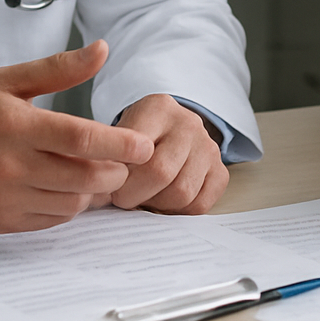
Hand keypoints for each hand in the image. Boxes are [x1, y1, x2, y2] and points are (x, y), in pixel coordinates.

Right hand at [0, 40, 152, 231]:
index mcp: (15, 125)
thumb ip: (58, 68)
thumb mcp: (7, 81)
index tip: (145, 145)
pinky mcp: (2, 221)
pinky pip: (53, 219)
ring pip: (72, 202)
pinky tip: (67, 186)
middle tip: (124, 159)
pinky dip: (69, 204)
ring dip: (94, 189)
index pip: (79, 139)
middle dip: (115, 170)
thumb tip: (102, 49)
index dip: (119, 143)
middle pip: (83, 176)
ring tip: (95, 170)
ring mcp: (5, 198)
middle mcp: (9, 165)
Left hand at [110, 94, 228, 213]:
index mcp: (159, 108)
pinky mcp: (220, 170)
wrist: (167, 129)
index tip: (110, 187)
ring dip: (157, 205)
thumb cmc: (135, 137)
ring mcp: (208, 147)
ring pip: (182, 193)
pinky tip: (165, 201)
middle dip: (135, 195)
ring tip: (144, 197)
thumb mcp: (118, 133)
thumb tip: (98, 193)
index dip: (120, 179)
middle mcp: (189, 123)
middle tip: (123, 198)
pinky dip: (179, 212)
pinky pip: (200, 205)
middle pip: (162, 173)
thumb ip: (109, 157)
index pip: (139, 151)